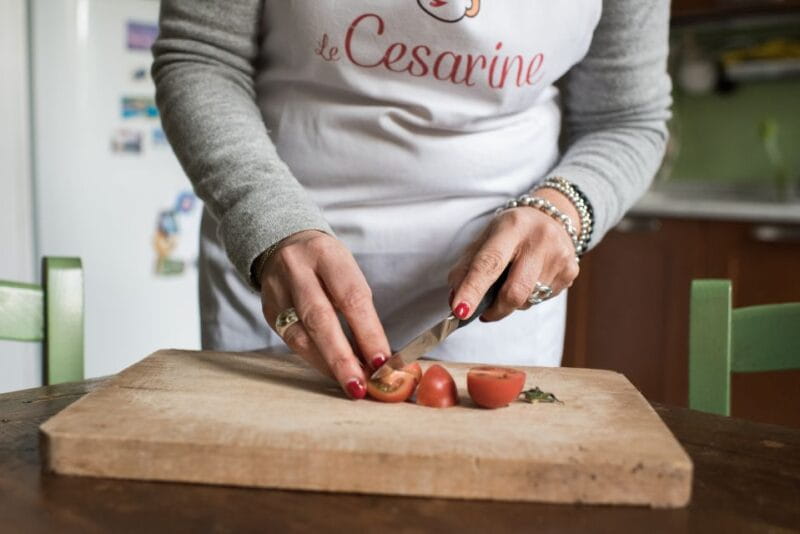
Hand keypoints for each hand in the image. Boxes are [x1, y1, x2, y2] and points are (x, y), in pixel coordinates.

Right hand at [259, 230, 390, 398]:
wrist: (284, 243)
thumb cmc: (327, 265)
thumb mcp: (347, 273)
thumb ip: (360, 310)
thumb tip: (378, 356)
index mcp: (326, 254)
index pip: (351, 297)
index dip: (367, 332)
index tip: (382, 361)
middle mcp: (297, 270)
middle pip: (320, 318)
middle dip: (342, 357)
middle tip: (360, 384)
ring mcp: (277, 291)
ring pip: (300, 336)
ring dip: (328, 365)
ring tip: (350, 384)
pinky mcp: (269, 311)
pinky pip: (292, 343)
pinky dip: (315, 360)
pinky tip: (332, 372)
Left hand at [448, 189, 580, 321]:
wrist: (552, 216)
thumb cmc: (511, 232)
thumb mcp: (485, 239)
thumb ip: (465, 268)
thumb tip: (455, 302)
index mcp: (512, 226)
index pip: (489, 263)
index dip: (473, 289)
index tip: (460, 310)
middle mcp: (539, 239)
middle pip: (514, 291)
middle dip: (495, 310)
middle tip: (484, 312)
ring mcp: (559, 256)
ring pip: (528, 300)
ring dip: (512, 302)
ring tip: (513, 280)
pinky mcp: (571, 271)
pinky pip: (542, 300)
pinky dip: (529, 298)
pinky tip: (532, 278)